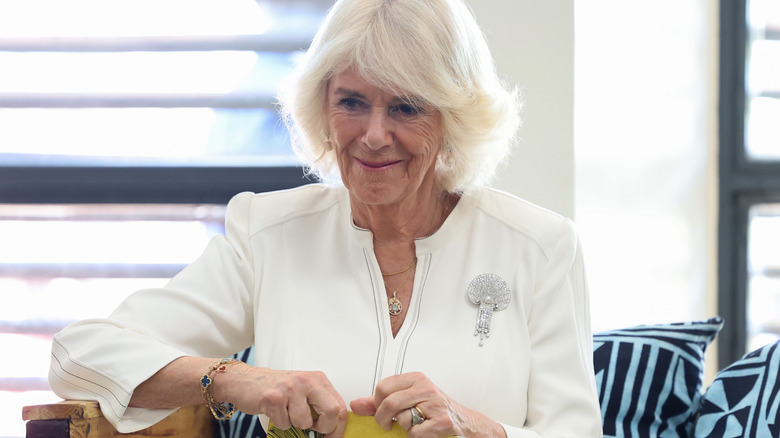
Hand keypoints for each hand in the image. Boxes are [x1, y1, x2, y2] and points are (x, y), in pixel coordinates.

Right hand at [217, 363, 347, 437]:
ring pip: (304, 422)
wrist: (246, 381)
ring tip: (285, 411)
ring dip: (294, 424)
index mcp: (317, 379)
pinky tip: (274, 410)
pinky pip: (284, 424)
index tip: (333, 437)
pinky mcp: (274, 397)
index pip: (339, 406)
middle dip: (323, 427)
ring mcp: (290, 388)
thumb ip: (319, 406)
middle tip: (311, 428)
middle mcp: (307, 380)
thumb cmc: (277, 389)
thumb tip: (333, 431)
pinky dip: (279, 423)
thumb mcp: (303, 392)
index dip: (338, 427)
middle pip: (331, 411)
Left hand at [350, 372, 505, 437]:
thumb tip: (356, 404)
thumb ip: (381, 402)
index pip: (383, 387)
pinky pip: (414, 433)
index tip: (382, 411)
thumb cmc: (435, 411)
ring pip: (402, 418)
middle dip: (383, 419)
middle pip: (389, 403)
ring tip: (414, 425)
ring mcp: (435, 404)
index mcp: (416, 378)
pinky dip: (415, 437)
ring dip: (404, 428)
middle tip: (388, 425)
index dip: (377, 403)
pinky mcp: (442, 422)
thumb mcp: (408, 400)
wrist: (465, 424)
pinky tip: (424, 432)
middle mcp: (425, 387)